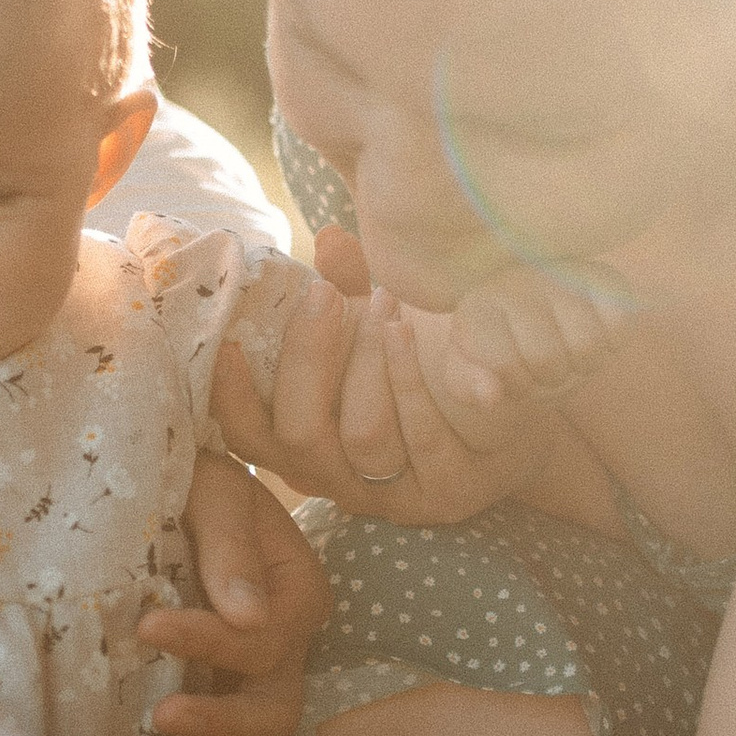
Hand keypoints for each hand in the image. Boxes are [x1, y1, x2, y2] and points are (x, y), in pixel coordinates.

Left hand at [146, 458, 330, 735]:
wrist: (166, 489)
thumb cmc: (192, 480)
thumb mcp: (214, 491)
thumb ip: (229, 546)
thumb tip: (246, 616)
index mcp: (296, 594)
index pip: (265, 639)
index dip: (211, 643)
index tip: (147, 627)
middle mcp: (286, 648)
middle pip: (275, 711)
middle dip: (221, 723)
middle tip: (161, 717)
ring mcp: (255, 683)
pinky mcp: (222, 701)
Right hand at [211, 230, 550, 524]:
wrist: (509, 431)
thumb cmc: (423, 373)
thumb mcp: (376, 332)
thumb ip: (349, 291)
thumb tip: (330, 240)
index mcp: (304, 446)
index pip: (248, 436)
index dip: (231, 396)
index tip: (226, 340)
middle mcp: (338, 481)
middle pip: (300, 435)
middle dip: (307, 359)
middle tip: (321, 295)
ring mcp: (393, 495)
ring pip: (363, 435)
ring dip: (367, 361)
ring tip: (381, 301)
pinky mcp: (447, 493)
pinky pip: (421, 436)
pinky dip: (407, 376)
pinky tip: (406, 329)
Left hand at [439, 264, 630, 419]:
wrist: (541, 313)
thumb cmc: (504, 347)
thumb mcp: (473, 370)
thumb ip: (467, 386)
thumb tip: (490, 394)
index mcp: (479, 305)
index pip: (503, 363)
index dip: (516, 384)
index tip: (514, 375)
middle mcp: (517, 280)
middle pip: (547, 358)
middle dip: (550, 379)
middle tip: (546, 367)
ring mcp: (560, 274)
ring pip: (586, 344)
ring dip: (583, 366)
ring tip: (569, 355)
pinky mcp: (602, 276)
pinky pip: (619, 323)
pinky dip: (613, 344)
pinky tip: (595, 337)